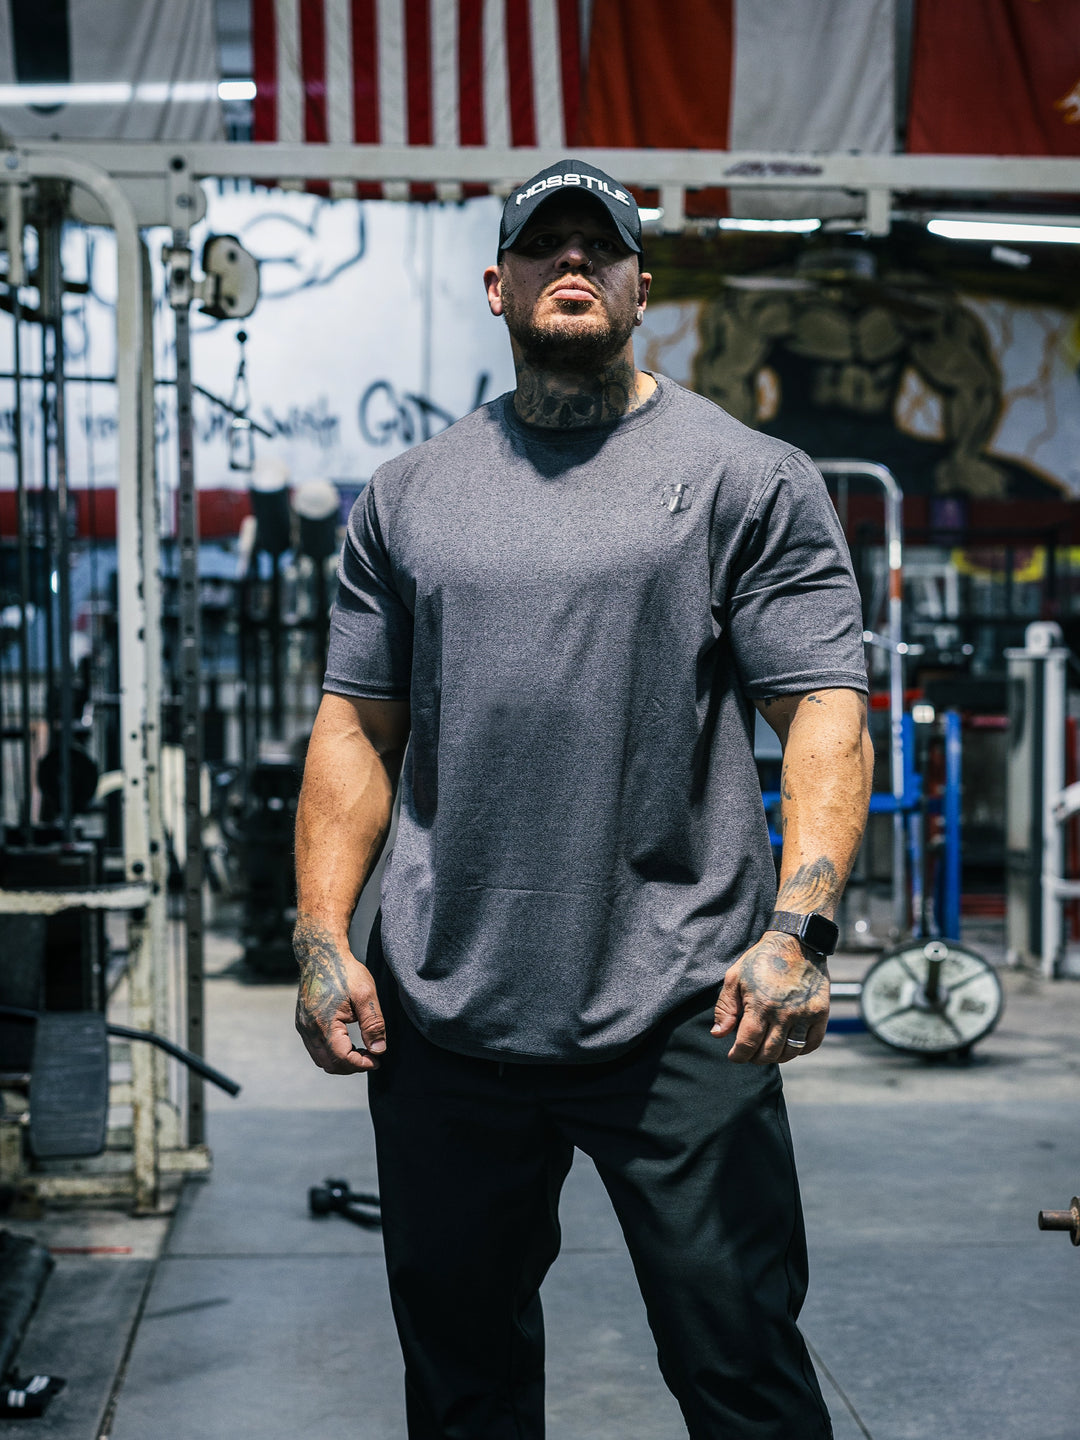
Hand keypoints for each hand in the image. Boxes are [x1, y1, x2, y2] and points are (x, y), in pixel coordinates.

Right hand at [293, 915, 386, 1072]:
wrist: (322, 954)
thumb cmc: (345, 971)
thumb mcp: (366, 994)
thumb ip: (373, 1023)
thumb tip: (378, 1050)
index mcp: (324, 1023)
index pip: (342, 1058)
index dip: (361, 1064)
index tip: (377, 1061)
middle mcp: (308, 1029)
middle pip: (329, 1064)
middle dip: (352, 1066)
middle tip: (372, 1058)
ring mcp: (303, 1027)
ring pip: (321, 1059)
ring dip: (342, 1061)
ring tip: (362, 1052)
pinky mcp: (302, 1023)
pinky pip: (316, 1049)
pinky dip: (332, 1053)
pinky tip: (348, 1043)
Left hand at [711, 930, 828, 1063]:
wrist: (796, 942)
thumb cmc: (761, 960)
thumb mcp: (735, 978)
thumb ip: (725, 1008)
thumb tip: (718, 1035)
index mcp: (761, 1004)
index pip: (748, 1044)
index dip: (738, 1055)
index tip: (734, 1056)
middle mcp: (784, 1013)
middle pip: (769, 1052)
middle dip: (755, 1058)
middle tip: (750, 1054)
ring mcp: (805, 1014)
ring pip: (790, 1052)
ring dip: (777, 1057)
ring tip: (768, 1051)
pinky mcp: (821, 1013)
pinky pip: (812, 1044)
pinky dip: (800, 1051)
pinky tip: (789, 1045)